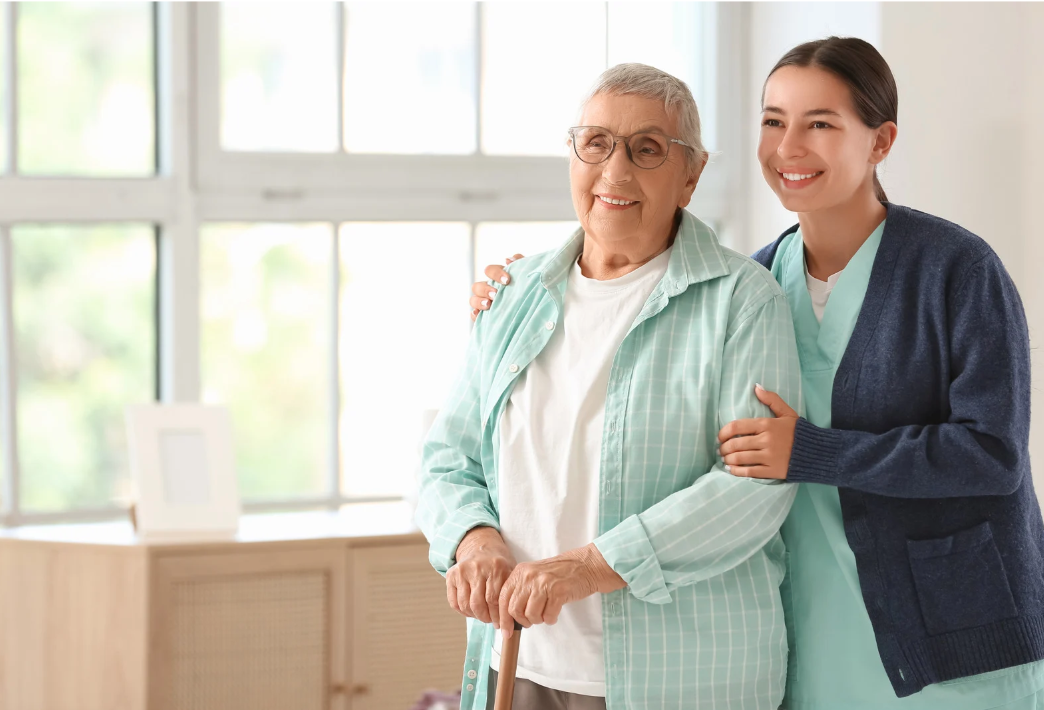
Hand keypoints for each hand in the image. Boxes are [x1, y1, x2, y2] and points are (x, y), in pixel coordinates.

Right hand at [448, 527, 516, 625]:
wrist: (482, 546)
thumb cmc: (499, 565)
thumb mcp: (510, 573)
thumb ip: (509, 594)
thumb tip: (511, 624)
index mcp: (496, 566)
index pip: (495, 600)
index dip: (498, 617)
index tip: (502, 625)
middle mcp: (477, 566)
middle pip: (479, 604)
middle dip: (486, 618)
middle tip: (492, 621)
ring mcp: (462, 570)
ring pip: (466, 605)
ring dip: (475, 616)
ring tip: (483, 616)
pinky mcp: (451, 574)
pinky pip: (454, 602)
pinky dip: (463, 612)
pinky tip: (472, 611)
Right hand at [470, 254, 523, 320]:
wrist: (535, 309)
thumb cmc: (529, 289)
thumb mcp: (527, 274)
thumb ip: (520, 263)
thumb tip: (508, 260)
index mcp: (497, 278)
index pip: (489, 270)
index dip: (495, 273)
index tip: (507, 281)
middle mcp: (488, 289)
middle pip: (477, 286)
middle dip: (485, 289)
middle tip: (495, 294)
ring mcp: (484, 303)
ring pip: (473, 299)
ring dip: (478, 301)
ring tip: (488, 305)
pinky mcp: (484, 317)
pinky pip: (474, 315)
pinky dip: (475, 314)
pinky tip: (479, 315)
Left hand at [498, 544, 624, 639]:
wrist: (585, 565)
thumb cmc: (560, 574)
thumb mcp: (534, 576)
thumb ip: (520, 591)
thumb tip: (507, 618)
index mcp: (520, 572)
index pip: (502, 599)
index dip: (504, 618)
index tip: (506, 632)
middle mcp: (529, 576)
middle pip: (514, 609)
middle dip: (523, 621)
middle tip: (532, 620)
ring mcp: (544, 583)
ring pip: (531, 615)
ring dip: (539, 619)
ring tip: (546, 612)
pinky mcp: (558, 592)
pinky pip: (548, 616)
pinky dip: (551, 619)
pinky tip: (555, 612)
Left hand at [717, 384, 798, 479]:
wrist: (818, 453)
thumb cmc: (800, 432)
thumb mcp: (787, 413)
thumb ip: (772, 399)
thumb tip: (756, 387)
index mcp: (767, 424)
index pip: (737, 426)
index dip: (723, 432)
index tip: (720, 437)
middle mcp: (766, 440)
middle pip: (736, 444)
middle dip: (724, 448)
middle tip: (721, 450)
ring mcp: (769, 456)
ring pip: (740, 458)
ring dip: (728, 459)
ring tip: (725, 459)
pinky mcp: (772, 471)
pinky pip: (749, 472)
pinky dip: (736, 471)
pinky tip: (731, 470)